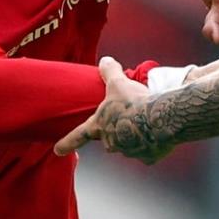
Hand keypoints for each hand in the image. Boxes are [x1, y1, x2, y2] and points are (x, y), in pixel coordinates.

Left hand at [54, 57, 168, 162]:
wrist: (161, 117)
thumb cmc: (134, 101)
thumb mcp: (118, 82)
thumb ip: (109, 72)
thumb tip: (105, 61)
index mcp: (99, 125)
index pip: (78, 135)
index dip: (67, 142)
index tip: (58, 150)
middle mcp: (111, 142)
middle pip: (110, 137)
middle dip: (117, 129)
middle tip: (130, 115)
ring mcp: (129, 151)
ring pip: (129, 144)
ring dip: (135, 135)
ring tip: (147, 121)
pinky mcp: (147, 157)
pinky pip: (147, 151)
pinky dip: (152, 144)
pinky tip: (158, 132)